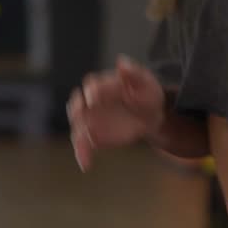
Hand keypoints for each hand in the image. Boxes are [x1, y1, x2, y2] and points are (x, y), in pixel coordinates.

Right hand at [67, 55, 164, 170]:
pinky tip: (85, 165)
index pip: (92, 86)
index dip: (93, 92)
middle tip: (80, 116)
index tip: (95, 98)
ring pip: (78, 127)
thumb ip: (133, 72)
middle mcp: (90, 102)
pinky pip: (83, 144)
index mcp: (101, 84)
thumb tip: (121, 62)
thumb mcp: (145, 81)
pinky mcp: (93, 136)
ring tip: (82, 149)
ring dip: (79, 137)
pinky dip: (82, 154)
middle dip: (77, 110)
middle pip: (77, 104)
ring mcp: (90, 120)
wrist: (150, 114)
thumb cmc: (146, 93)